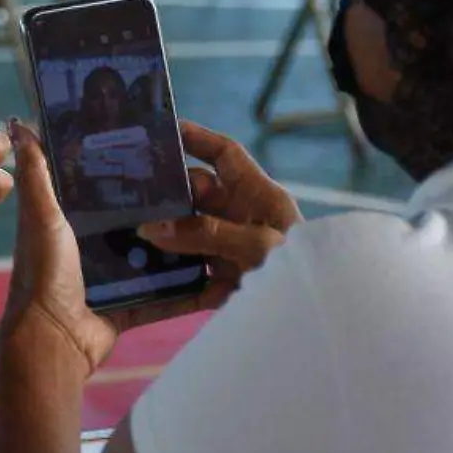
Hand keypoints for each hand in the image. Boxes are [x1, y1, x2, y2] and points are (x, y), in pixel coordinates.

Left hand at [0, 121, 204, 379]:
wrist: (51, 342)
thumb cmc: (44, 273)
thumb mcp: (41, 216)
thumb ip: (36, 173)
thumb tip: (18, 122)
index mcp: (71, 220)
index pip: (105, 187)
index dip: (131, 170)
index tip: (165, 150)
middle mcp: (93, 247)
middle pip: (138, 222)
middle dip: (169, 209)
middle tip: (206, 189)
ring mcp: (113, 279)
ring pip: (158, 260)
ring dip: (187, 250)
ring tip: (223, 228)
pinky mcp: (130, 307)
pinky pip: (167, 298)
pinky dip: (193, 292)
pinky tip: (225, 280)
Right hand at [139, 121, 300, 309]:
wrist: (326, 323)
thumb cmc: (304, 272)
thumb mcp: (258, 247)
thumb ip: (207, 234)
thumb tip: (152, 226)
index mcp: (260, 196)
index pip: (226, 156)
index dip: (198, 138)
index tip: (163, 129)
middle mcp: (245, 218)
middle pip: (198, 195)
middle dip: (168, 193)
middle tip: (128, 193)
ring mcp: (234, 250)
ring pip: (189, 234)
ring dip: (163, 237)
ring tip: (126, 233)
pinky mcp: (227, 283)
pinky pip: (191, 274)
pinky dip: (171, 277)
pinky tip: (146, 279)